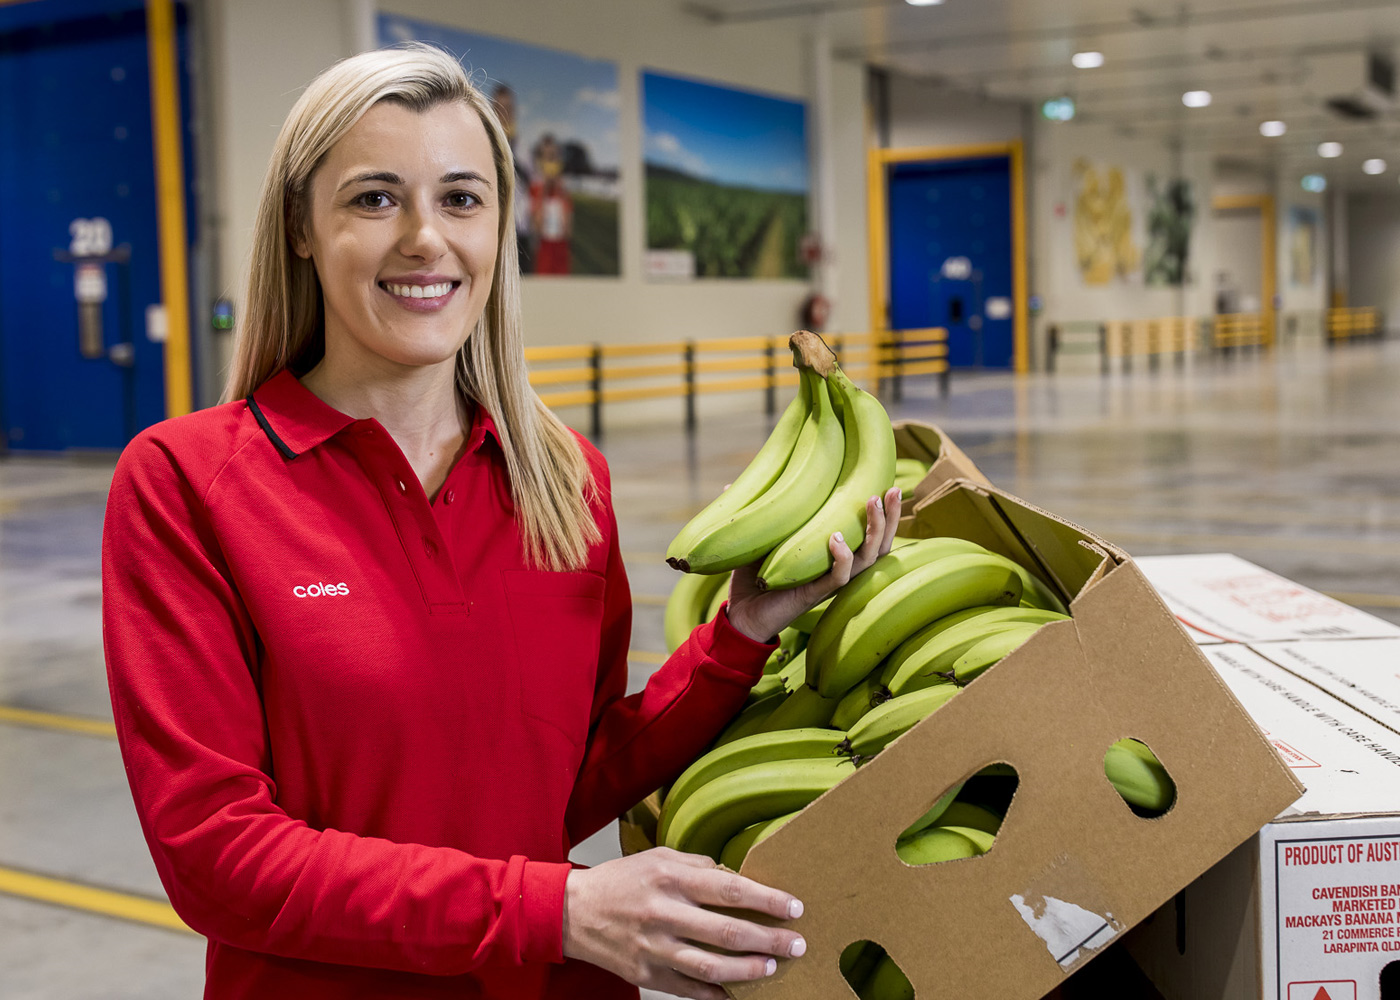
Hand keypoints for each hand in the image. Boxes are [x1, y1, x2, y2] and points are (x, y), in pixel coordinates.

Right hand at [562, 847, 805, 998]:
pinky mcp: (647, 974)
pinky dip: (716, 993)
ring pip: (711, 966)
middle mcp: (664, 913)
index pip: (731, 890)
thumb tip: (737, 878)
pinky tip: (736, 992)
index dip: (767, 900)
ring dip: (749, 971)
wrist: (574, 911)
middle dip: (770, 940)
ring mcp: (654, 948)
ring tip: (773, 969)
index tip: (794, 907)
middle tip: (797, 944)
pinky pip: (689, 988)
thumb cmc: (622, 880)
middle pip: (728, 932)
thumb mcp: (659, 858)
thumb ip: (698, 865)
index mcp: (670, 878)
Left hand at [725, 487, 901, 643]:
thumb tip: (732, 484)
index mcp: (834, 554)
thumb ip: (755, 513)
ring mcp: (829, 582)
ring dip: (874, 531)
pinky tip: (837, 539)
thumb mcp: (759, 539)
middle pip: (880, 545)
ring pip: (867, 559)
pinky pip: (838, 578)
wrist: (740, 615)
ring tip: (873, 502)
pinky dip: (842, 558)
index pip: (869, 533)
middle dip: (891, 517)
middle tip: (895, 489)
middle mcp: (839, 568)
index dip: (885, 513)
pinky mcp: (814, 595)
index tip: (889, 484)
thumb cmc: (754, 577)